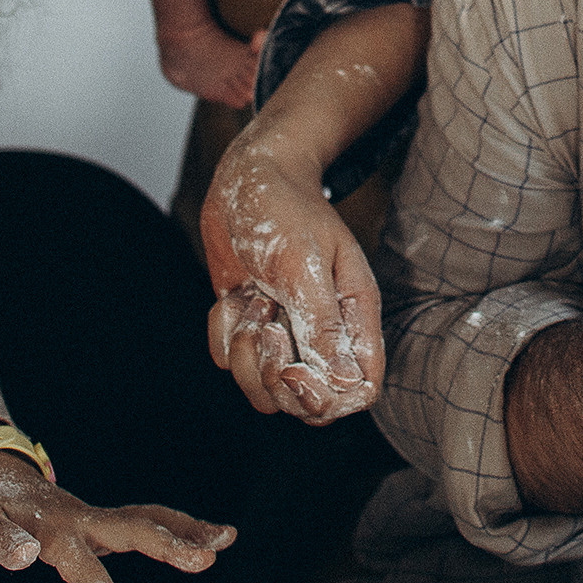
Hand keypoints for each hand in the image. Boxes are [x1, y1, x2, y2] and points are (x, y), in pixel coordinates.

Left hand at [0, 448, 233, 582]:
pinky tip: (212, 536)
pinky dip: (179, 526)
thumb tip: (26, 558)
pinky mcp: (103, 522)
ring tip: (226, 538)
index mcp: (55, 531)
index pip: (87, 572)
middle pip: (133, 529)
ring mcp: (96, 519)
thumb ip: (2, 543)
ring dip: (187, 528)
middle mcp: (84, 521)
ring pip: (148, 519)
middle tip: (206, 559)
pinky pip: (147, 521)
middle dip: (169, 544)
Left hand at [201, 124, 381, 423]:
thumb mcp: (304, 262)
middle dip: (276, 380)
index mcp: (353, 317)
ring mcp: (284, 331)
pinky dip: (223, 333)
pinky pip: (229, 360)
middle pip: (308, 405)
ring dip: (245, 357)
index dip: (327, 399)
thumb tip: (344, 384)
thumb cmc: (285, 207)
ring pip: (265, 391)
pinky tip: (234, 296)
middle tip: (265, 328)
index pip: (359, 390)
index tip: (295, 370)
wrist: (247, 177)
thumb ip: (322, 324)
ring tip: (251, 305)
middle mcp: (322, 333)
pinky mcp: (249, 324)